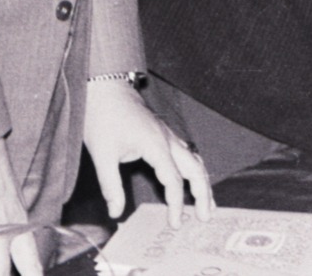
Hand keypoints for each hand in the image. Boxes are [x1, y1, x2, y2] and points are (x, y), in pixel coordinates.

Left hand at [83, 79, 213, 227]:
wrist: (106, 89)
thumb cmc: (103, 118)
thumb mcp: (102, 155)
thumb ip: (111, 186)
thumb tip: (116, 213)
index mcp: (156, 145)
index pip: (173, 180)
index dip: (176, 203)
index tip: (175, 222)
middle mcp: (168, 140)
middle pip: (195, 168)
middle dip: (203, 193)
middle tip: (206, 216)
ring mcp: (168, 135)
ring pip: (195, 160)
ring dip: (203, 181)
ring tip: (208, 203)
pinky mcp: (164, 134)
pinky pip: (187, 154)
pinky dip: (195, 170)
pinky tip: (194, 179)